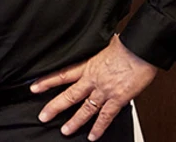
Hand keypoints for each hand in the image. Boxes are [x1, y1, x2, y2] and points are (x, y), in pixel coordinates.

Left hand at [32, 34, 156, 139]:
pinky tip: (93, 136)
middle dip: (55, 107)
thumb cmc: (126, 44)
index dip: (47, 81)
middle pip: (69, 95)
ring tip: (65, 131)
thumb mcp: (103, 44)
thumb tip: (94, 47)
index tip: (34, 87)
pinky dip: (99, 127)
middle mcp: (93, 79)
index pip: (62, 74)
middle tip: (43, 116)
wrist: (141, 49)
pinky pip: (106, 116)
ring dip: (75, 121)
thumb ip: (96, 51)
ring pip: (85, 109)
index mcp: (88, 65)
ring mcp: (105, 91)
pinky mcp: (118, 99)